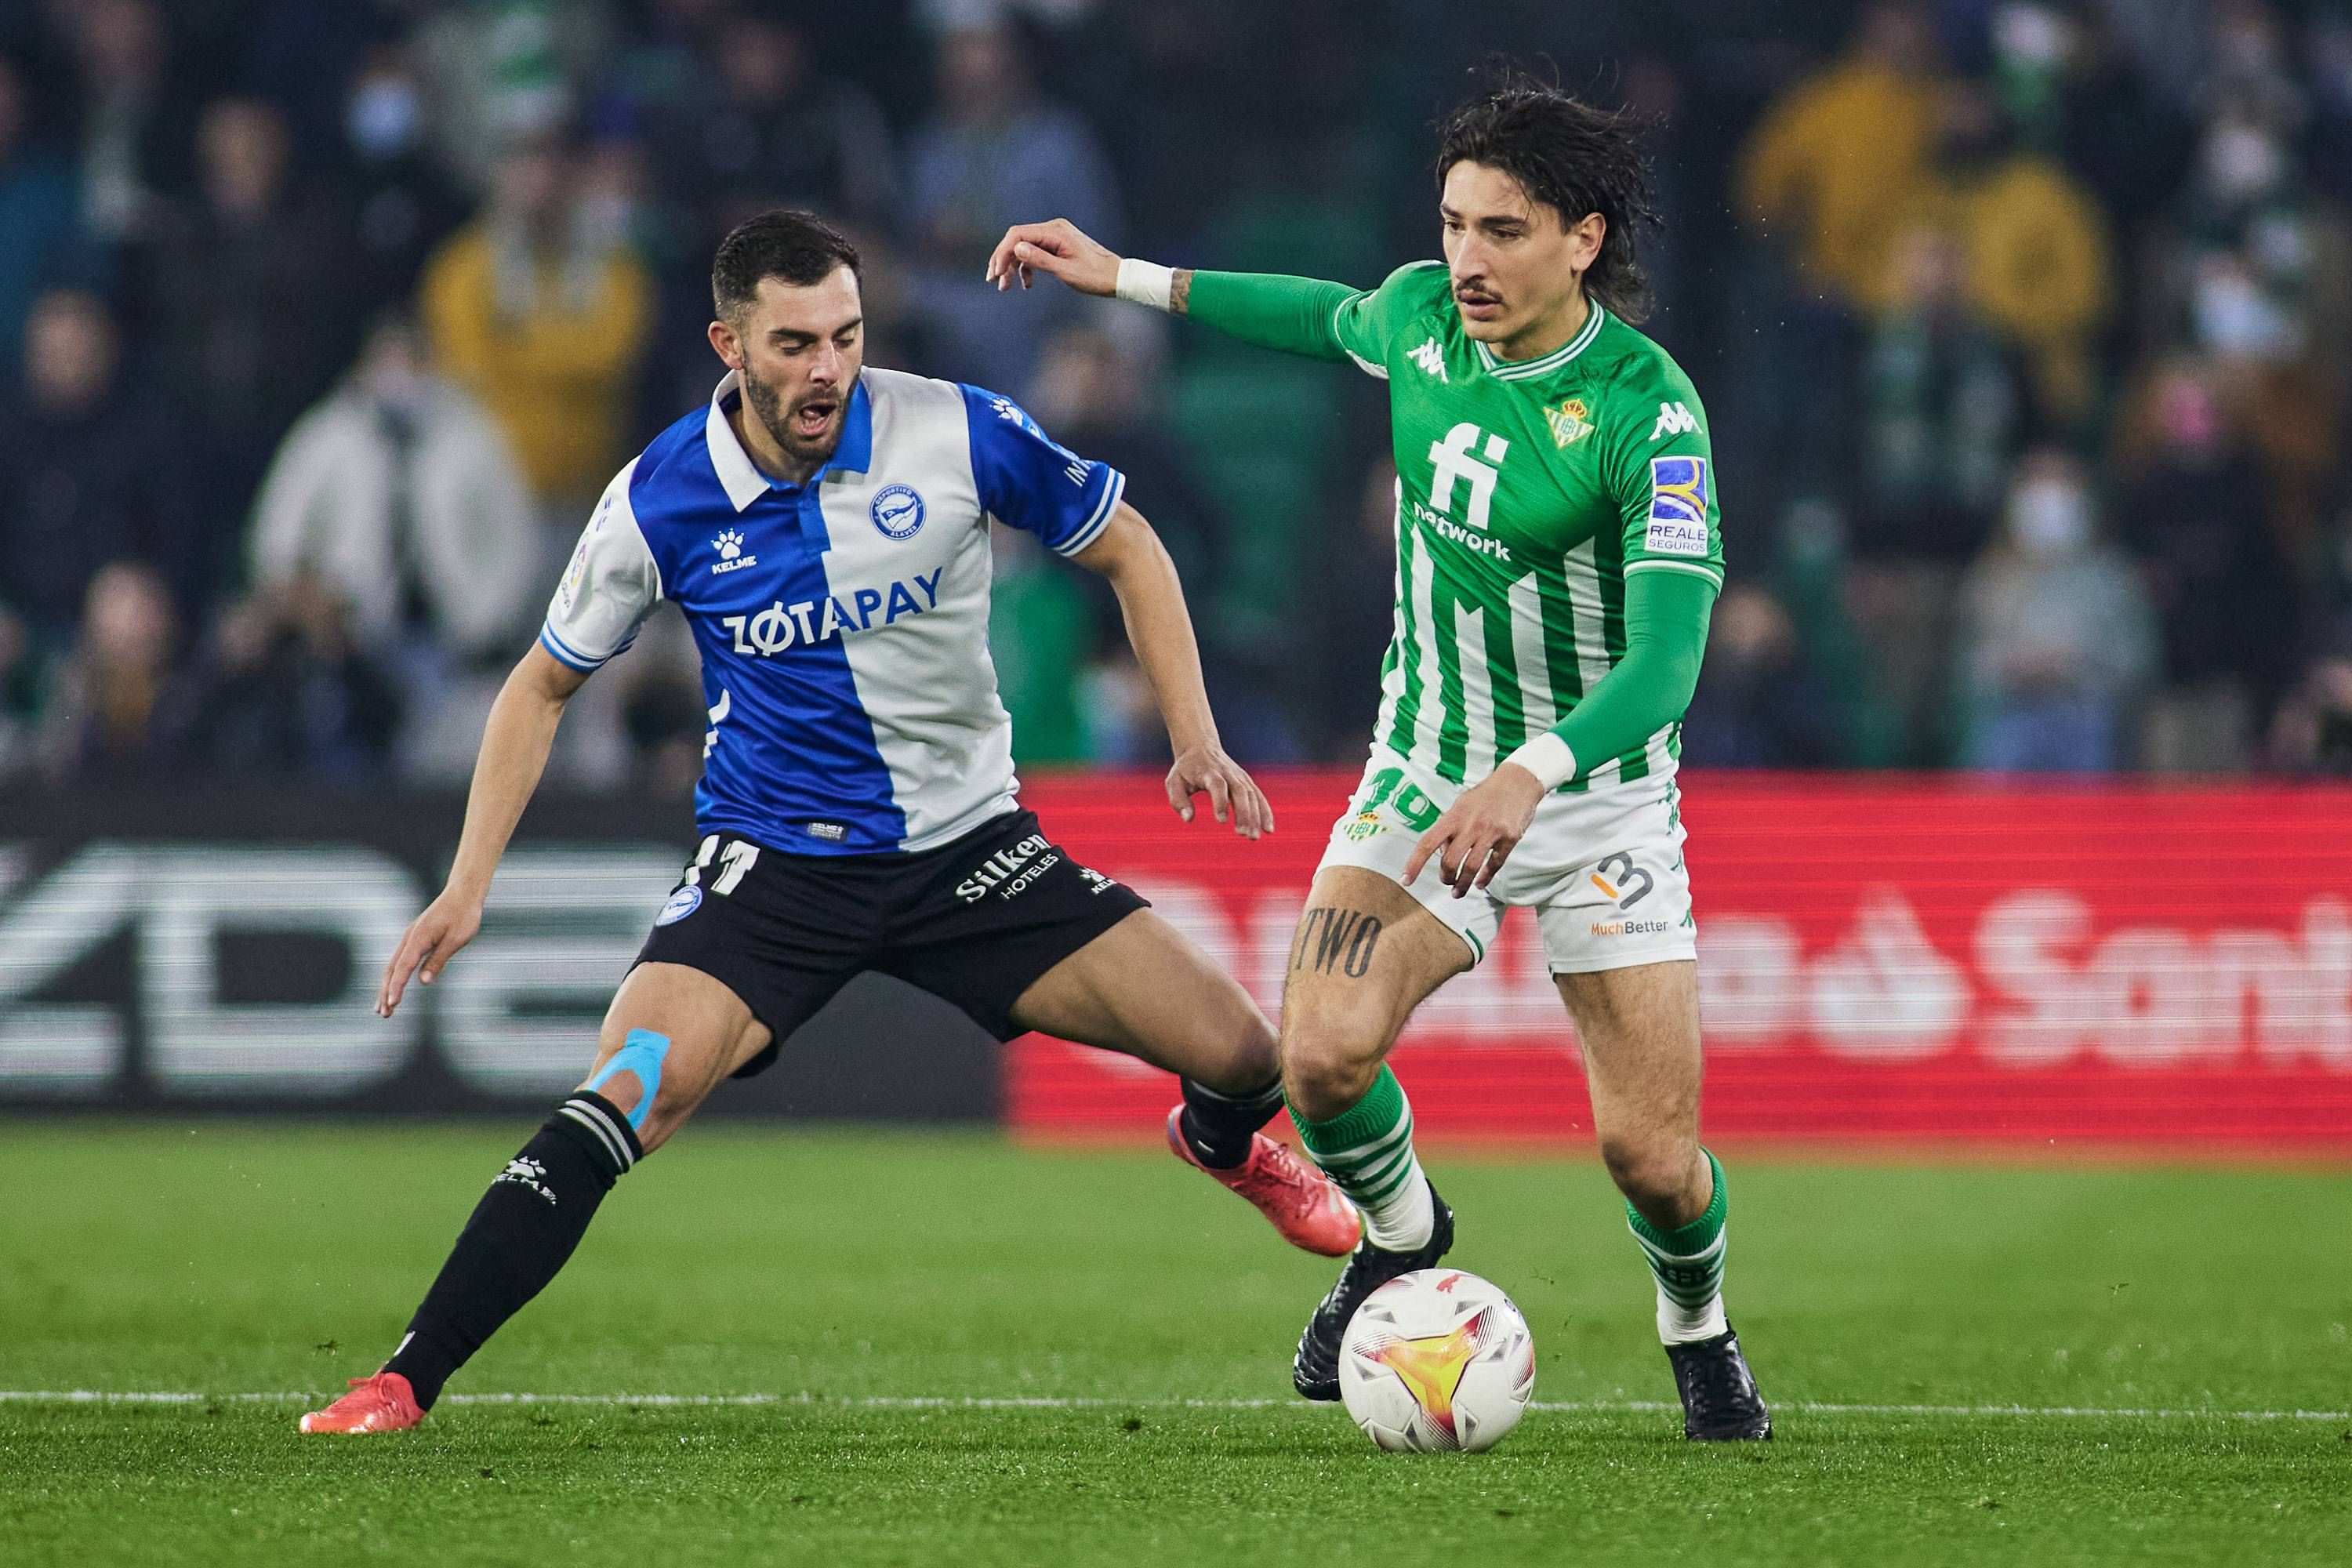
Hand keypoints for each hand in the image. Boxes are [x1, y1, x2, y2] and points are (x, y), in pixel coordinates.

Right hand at [376, 889, 483, 1016]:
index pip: (403, 968)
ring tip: (381, 1007)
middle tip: (383, 1015)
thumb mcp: (455, 940)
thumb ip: (438, 960)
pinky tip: (393, 986)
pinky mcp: (415, 938)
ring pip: (393, 966)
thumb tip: (423, 981)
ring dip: (386, 987)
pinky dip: (394, 976)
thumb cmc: (463, 915)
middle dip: (386, 993)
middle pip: (392, 970)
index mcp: (418, 939)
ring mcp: (410, 938)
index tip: (392, 1004)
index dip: (396, 987)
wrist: (463, 893)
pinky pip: (400, 960)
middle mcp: (409, 939)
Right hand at [984, 218, 1119, 295]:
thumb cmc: (1095, 276)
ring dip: (1013, 266)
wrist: (1117, 277)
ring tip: (1005, 287)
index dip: (1003, 253)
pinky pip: (1035, 252)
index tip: (997, 273)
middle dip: (1003, 259)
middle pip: (1017, 239)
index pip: (1018, 235)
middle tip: (994, 281)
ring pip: (1024, 247)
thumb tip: (1016, 249)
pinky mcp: (1057, 245)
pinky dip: (1027, 267)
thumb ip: (1040, 259)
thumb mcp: (1066, 271)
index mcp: (1055, 231)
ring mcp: (1055, 236)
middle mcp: (1053, 228)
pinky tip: (1026, 284)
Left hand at [1166, 741, 1274, 839]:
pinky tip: (1268, 830)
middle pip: (1239, 792)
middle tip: (1243, 834)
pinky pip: (1259, 797)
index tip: (1221, 821)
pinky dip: (1265, 812)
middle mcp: (1228, 773)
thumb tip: (1188, 819)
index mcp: (1209, 772)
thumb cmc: (1185, 769)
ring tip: (1253, 837)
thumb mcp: (1174, 782)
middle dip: (1243, 813)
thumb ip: (1178, 801)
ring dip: (1255, 817)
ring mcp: (1240, 777)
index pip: (1218, 786)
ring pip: (1252, 796)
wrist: (1201, 747)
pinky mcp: (1247, 782)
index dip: (1220, 802)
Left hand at [1402, 764, 1545, 897]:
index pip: (1428, 843)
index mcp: (1454, 816)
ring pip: (1471, 867)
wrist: (1518, 782)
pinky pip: (1494, 864)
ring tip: (1459, 891)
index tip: (1406, 880)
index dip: (1414, 863)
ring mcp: (1490, 831)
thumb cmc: (1485, 796)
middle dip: (1446, 877)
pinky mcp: (1509, 838)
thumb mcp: (1461, 805)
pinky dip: (1485, 878)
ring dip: (1462, 884)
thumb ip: (1449, 828)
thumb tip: (1442, 853)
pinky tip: (1479, 883)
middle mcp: (1470, 824)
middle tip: (1447, 882)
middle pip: (1450, 861)